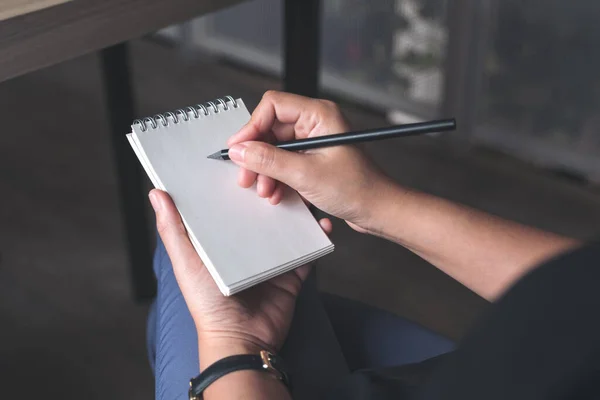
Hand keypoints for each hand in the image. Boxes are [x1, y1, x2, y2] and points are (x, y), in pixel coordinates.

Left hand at [148, 189, 332, 368]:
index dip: (236, 184)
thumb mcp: (187, 263)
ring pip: (288, 226)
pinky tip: (322, 223)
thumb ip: (174, 230)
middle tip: (283, 171)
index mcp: (223, 240)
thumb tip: (157, 193)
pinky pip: (308, 251)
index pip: (231, 206)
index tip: (246, 159)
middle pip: (262, 212)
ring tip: (306, 193)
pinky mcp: (292, 273)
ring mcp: (272, 258)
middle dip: (274, 192)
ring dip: (299, 210)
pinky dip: (317, 237)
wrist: (242, 340)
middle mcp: (248, 245)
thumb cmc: (207, 303)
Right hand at [227, 90, 393, 232]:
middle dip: (257, 155)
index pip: (273, 106)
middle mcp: (316, 124)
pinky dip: (277, 178)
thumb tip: (240, 151)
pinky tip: (277, 194)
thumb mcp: (305, 175)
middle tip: (247, 176)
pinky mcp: (313, 160)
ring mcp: (314, 142)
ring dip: (266, 171)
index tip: (238, 149)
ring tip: (266, 191)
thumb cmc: (357, 188)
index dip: (252, 127)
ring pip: (275, 149)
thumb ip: (269, 161)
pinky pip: (285, 163)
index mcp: (319, 115)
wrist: (378, 210)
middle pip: (271, 130)